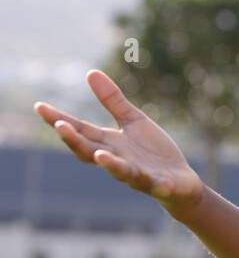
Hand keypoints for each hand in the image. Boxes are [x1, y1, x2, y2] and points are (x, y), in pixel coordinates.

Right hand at [34, 70, 204, 220]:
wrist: (180, 181)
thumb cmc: (151, 151)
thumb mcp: (132, 121)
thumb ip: (112, 101)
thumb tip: (90, 72)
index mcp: (109, 143)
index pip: (80, 131)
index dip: (59, 120)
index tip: (39, 106)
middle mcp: (118, 160)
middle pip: (91, 152)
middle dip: (75, 141)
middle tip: (61, 126)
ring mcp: (138, 174)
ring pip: (121, 171)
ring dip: (110, 165)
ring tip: (101, 155)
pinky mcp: (161, 184)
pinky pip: (158, 185)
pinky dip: (159, 184)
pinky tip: (162, 182)